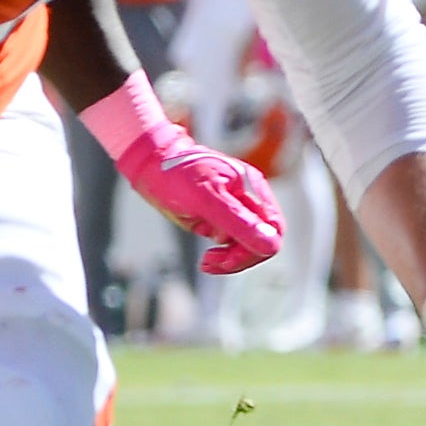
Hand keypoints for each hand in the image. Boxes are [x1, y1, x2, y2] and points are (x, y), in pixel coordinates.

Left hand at [114, 128, 283, 273]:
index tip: (227, 259)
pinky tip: (207, 256)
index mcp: (253, 188)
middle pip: (264, 241)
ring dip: (230, 259)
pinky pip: (233, 244)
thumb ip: (239, 221)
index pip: (274, 230)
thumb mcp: (206, 200)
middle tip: (210, 262)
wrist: (151, 163)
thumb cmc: (175, 174)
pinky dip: (222, 255)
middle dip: (240, 257)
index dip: (255, 250)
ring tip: (206, 261)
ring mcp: (236, 209)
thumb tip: (270, 243)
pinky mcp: (223, 218)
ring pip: (248, 246)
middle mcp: (249, 198)